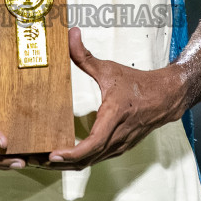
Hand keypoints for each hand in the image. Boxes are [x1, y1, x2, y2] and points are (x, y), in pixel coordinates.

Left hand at [42, 28, 187, 169]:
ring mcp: (119, 146)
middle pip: (86, 159)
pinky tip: (61, 158)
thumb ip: (85, 56)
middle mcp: (117, 136)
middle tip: (34, 160)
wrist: (165, 97)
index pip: (93, 144)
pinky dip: (78, 162)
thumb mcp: (109, 69)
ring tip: (41, 161)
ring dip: (66, 165)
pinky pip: (95, 159)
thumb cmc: (138, 84)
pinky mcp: (118, 148)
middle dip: (59, 163)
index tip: (52, 154)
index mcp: (115, 117)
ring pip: (90, 163)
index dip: (71, 153)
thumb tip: (70, 35)